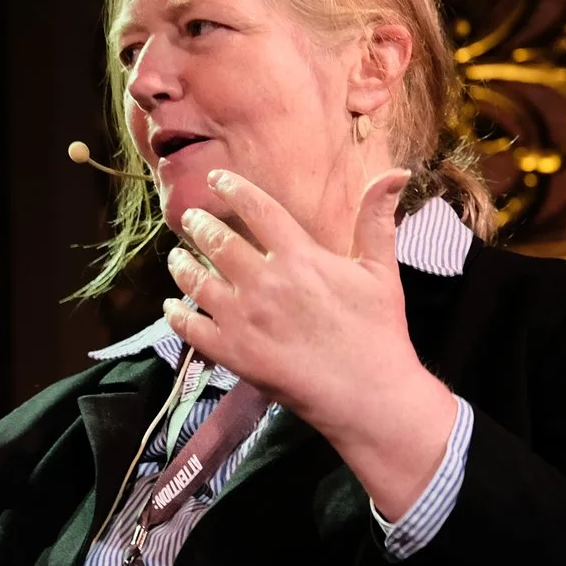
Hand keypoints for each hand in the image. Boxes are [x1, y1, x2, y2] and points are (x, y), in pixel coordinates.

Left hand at [161, 167, 456, 512]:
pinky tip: (170, 307)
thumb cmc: (378, 331)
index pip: (256, 209)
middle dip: (198, 224)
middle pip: (217, 241)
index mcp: (299, 257)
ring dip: (181, 264)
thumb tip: (394, 171)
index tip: (215, 178)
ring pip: (196, 281)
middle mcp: (264, 283)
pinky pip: (191, 328)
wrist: (369, 394)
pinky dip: (176, 315)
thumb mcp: (381, 271)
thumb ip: (376, 220)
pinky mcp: (232, 353)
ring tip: (176, 257)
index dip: (232, 188)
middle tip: (190, 219)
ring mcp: (243, 319)